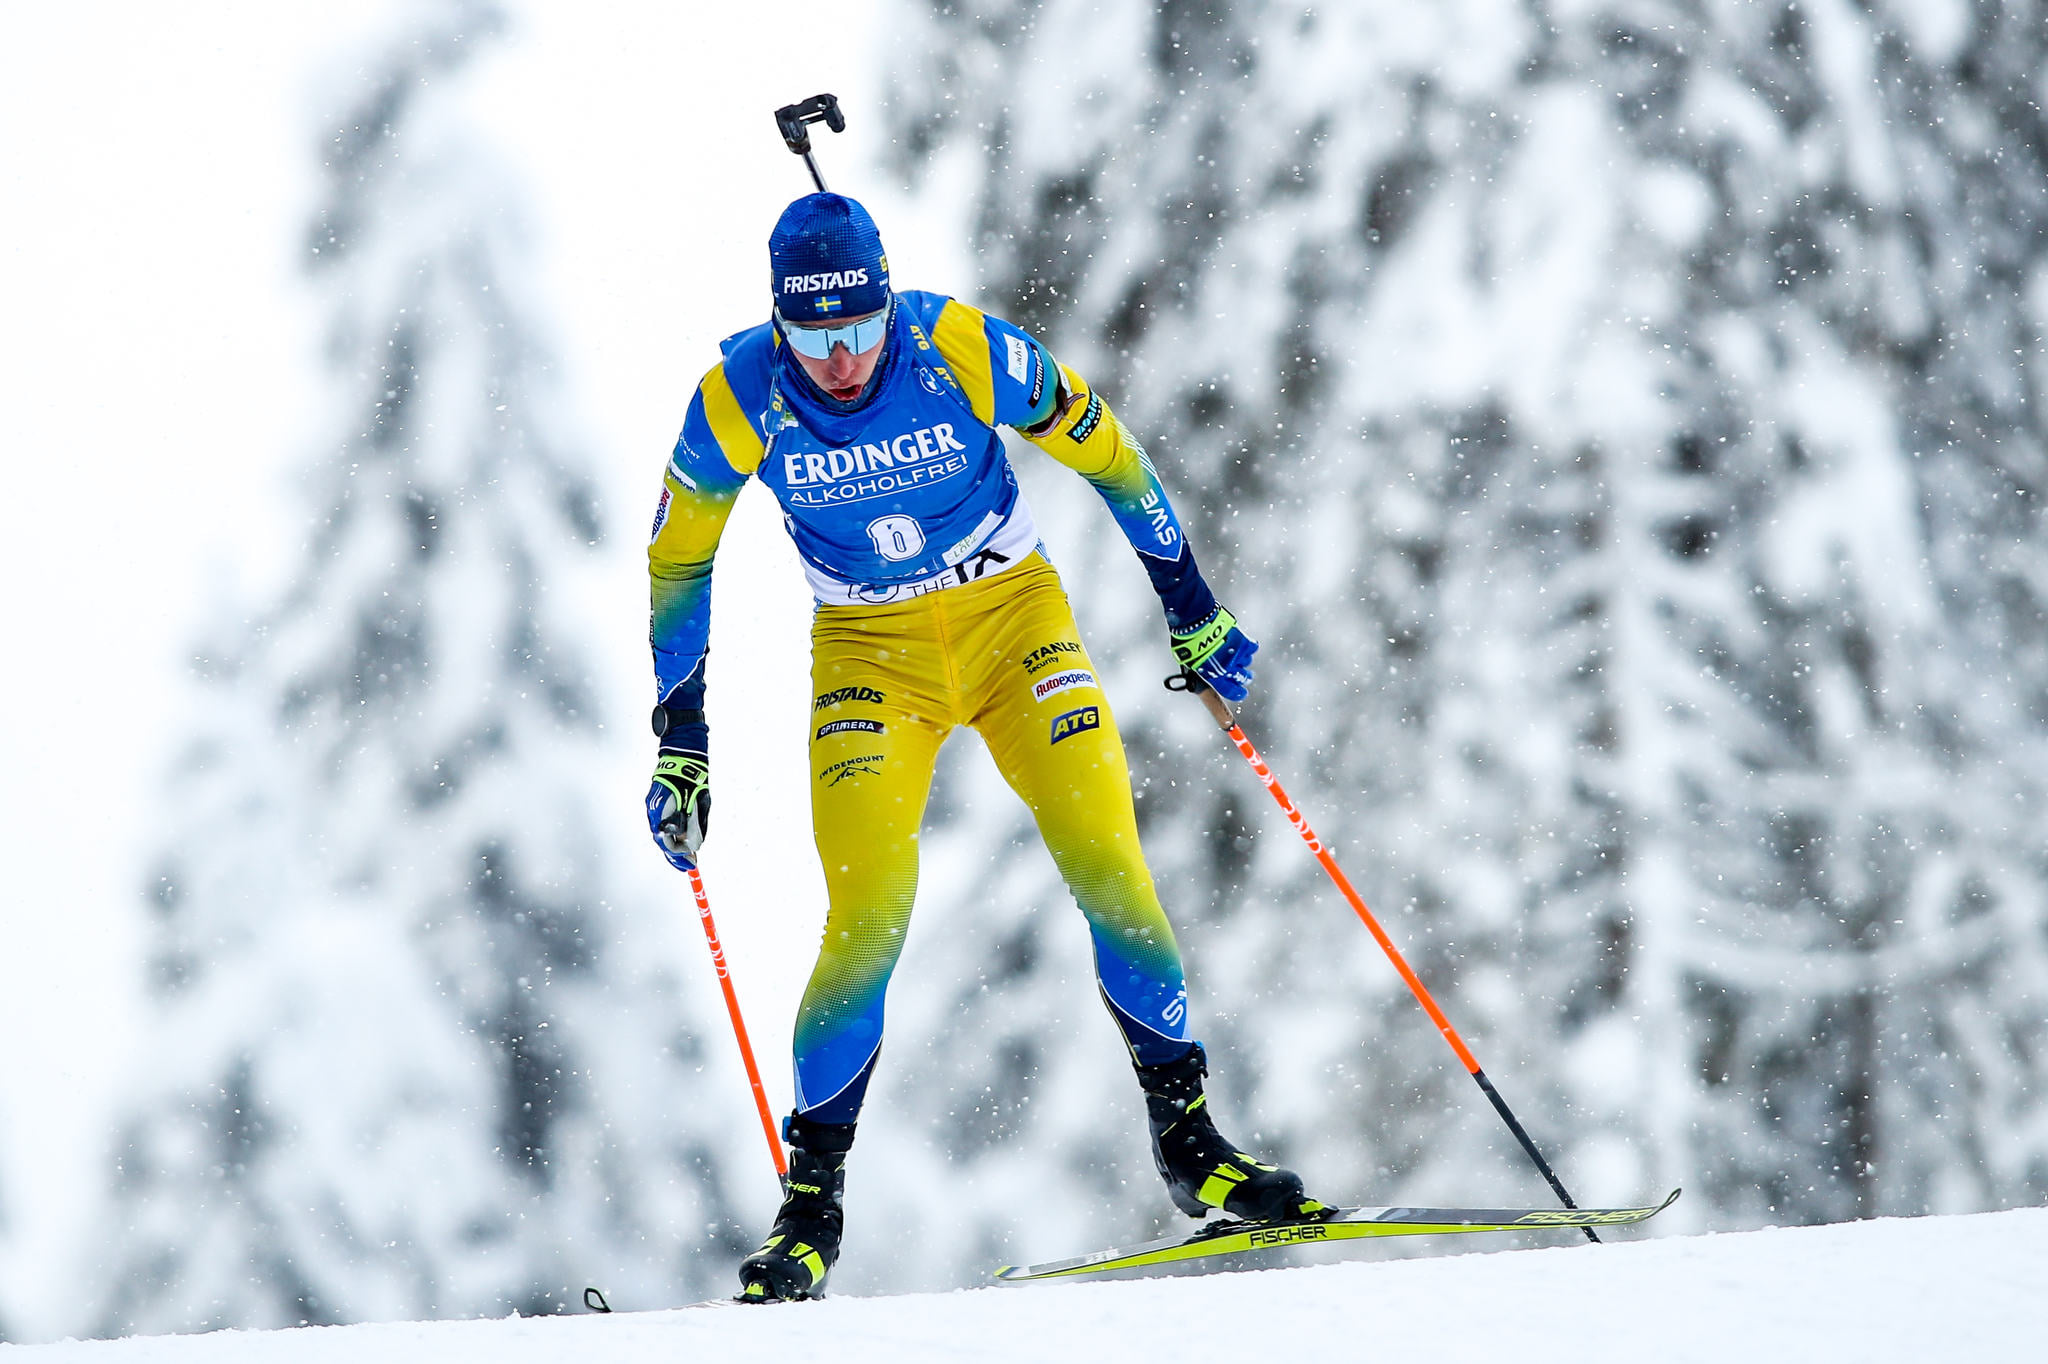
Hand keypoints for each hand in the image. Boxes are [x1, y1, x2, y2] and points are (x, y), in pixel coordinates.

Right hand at [646, 750, 710, 869]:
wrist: (683, 758)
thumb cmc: (694, 781)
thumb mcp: (700, 807)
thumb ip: (696, 828)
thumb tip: (694, 847)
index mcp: (664, 815)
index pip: (669, 844)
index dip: (680, 857)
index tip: (691, 865)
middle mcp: (654, 813)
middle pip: (662, 841)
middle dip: (675, 854)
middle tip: (688, 863)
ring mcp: (653, 807)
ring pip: (661, 832)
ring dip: (673, 843)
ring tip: (687, 852)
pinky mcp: (655, 802)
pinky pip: (661, 823)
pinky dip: (670, 832)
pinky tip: (680, 836)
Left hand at [1170, 604, 1257, 703]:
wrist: (1195, 622)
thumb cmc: (1188, 641)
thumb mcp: (1189, 661)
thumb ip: (1201, 668)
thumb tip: (1203, 671)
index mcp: (1214, 675)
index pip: (1231, 691)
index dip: (1238, 693)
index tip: (1242, 693)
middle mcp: (1228, 668)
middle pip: (1242, 678)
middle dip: (1244, 678)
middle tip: (1245, 676)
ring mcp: (1237, 655)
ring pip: (1246, 662)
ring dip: (1243, 660)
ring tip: (1237, 654)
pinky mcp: (1243, 641)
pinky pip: (1252, 648)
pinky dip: (1249, 647)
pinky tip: (1243, 644)